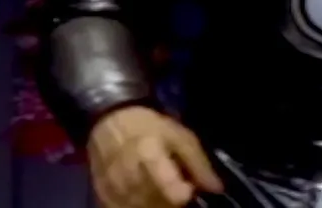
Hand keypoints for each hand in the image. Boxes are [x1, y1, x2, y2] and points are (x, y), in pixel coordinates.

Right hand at [87, 105, 223, 207]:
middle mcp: (129, 175)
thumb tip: (217, 189)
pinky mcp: (104, 197)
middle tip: (175, 184)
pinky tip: (146, 197)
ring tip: (159, 188)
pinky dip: (140, 207)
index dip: (183, 192)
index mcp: (149, 154)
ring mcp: (113, 189)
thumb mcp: (180, 136)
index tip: (188, 187)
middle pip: (159, 204)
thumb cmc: (149, 127)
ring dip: (157, 204)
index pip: (169, 188)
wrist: (110, 121)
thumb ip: (198, 163)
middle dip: (172, 199)